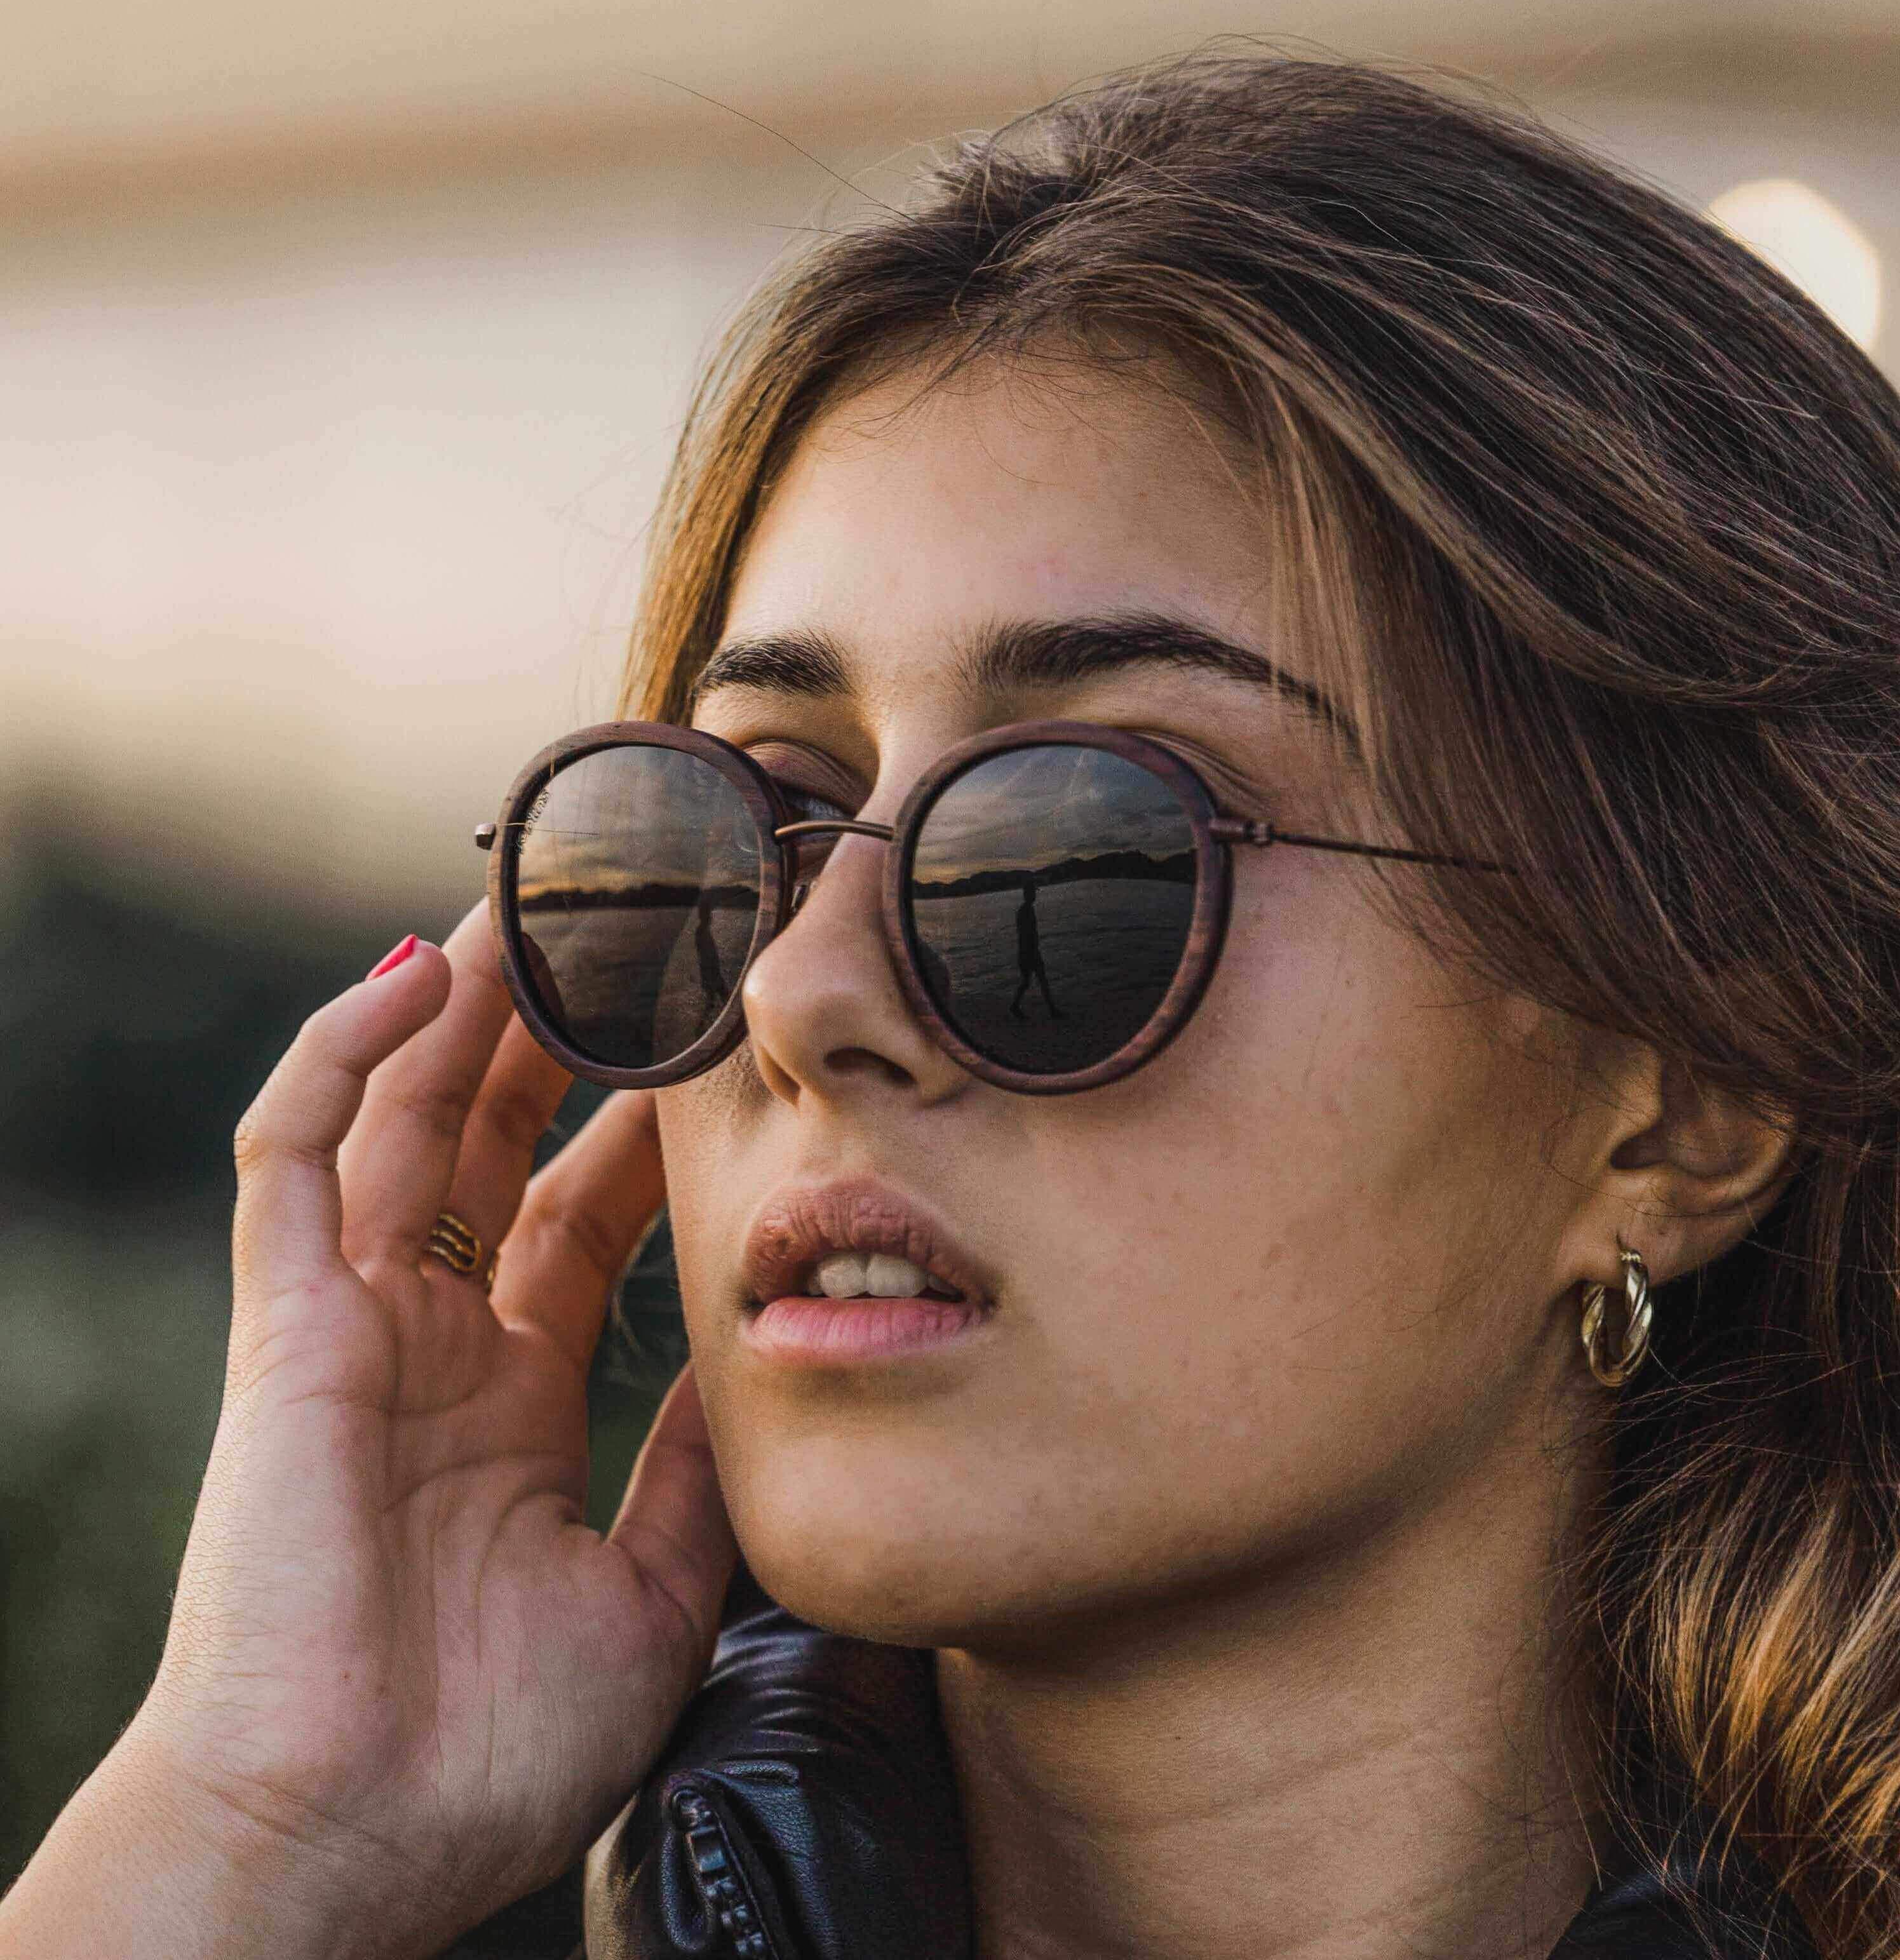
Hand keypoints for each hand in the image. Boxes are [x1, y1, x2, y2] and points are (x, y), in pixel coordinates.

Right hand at [1, 908, 735, 1958]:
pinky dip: (341, 1054)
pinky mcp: (282, 1325)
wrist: (348, 1847)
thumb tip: (763, 1364)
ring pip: (402, 1117)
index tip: (716, 1046)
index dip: (645, 1125)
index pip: (583, 1216)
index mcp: (513, 1402)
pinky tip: (417, 971)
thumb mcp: (652, 1590)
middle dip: (554, 1036)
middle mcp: (434, 1345)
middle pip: (494, 1144)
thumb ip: (697, 1470)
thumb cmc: (488, 1753)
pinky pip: (292, 1155)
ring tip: (540, 904)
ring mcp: (353, 1325)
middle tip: (631, 933)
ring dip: (464, 1008)